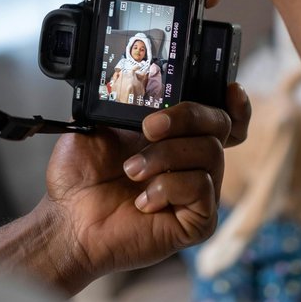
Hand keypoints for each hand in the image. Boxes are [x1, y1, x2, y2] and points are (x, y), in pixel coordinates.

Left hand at [36, 84, 249, 294]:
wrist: (66, 220)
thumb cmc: (80, 177)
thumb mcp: (99, 122)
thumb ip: (129, 100)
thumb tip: (147, 79)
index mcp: (175, 137)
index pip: (222, 118)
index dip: (234, 104)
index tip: (229, 89)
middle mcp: (192, 163)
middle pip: (220, 125)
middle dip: (186, 116)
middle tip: (149, 128)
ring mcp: (198, 193)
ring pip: (210, 153)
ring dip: (165, 156)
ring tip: (132, 172)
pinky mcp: (197, 222)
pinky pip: (202, 187)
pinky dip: (169, 187)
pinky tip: (143, 201)